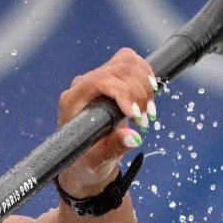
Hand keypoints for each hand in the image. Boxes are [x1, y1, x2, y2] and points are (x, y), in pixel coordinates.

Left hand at [55, 47, 156, 198]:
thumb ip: (113, 148)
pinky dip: (145, 76)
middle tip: (145, 120)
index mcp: (73, 101)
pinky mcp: (110, 77)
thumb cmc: (86, 161)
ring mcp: (96, 78)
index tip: (136, 115)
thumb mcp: (98, 160)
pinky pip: (131, 62)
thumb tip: (133, 137)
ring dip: (144, 84)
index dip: (123, 93)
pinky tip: (149, 96)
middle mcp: (83, 84)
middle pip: (118, 69)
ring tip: (149, 112)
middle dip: (138, 93)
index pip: (99, 80)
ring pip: (126, 61)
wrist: (86, 159)